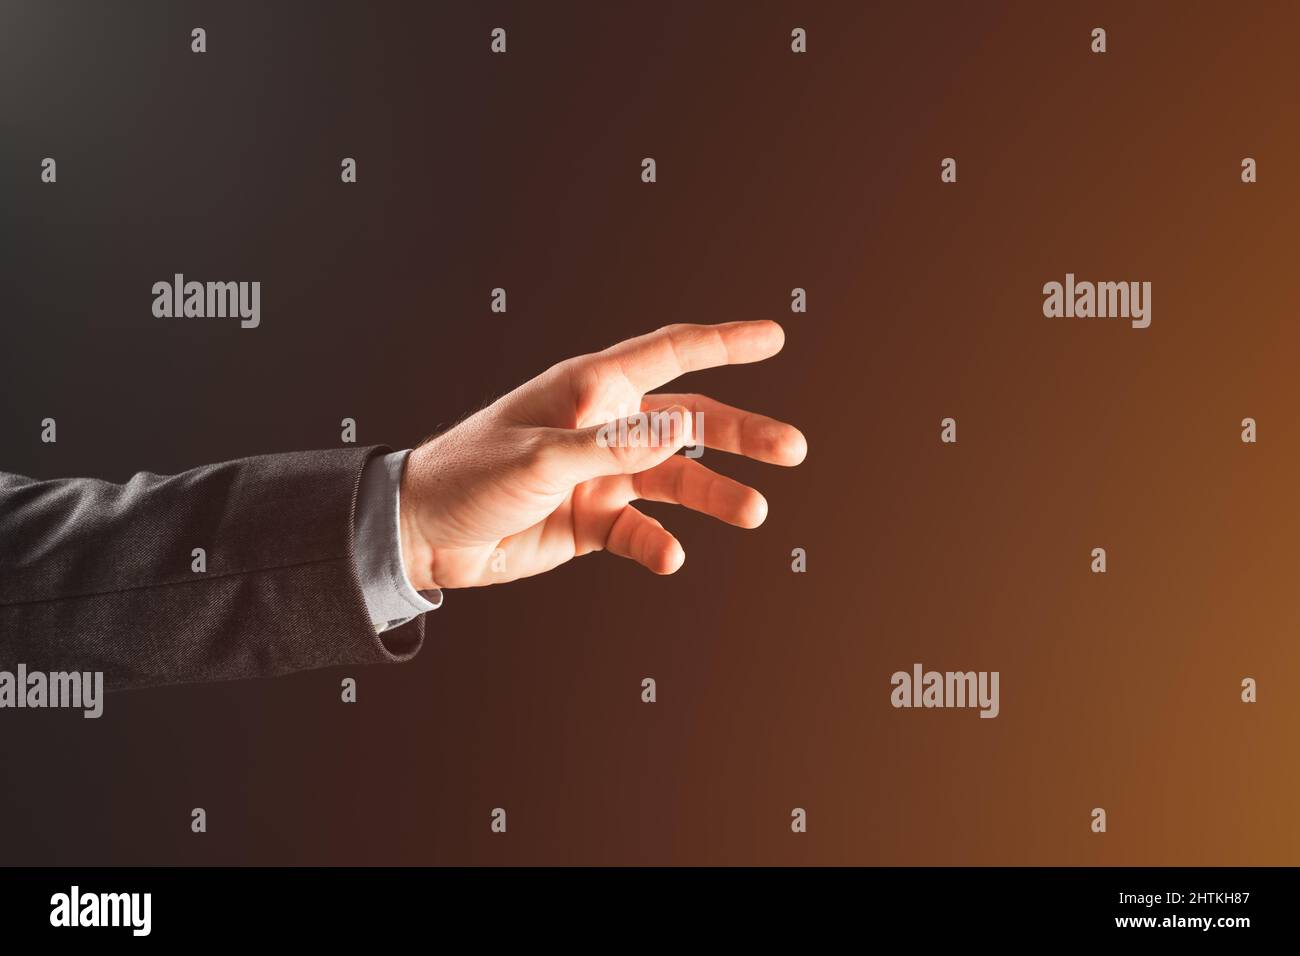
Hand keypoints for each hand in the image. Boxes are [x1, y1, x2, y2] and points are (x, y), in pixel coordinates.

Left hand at [398, 320, 806, 589]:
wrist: (423, 535)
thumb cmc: (468, 473)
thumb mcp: (540, 457)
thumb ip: (610, 446)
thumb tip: (681, 429)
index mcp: (589, 390)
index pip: (668, 355)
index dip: (723, 343)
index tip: (774, 336)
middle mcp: (604, 426)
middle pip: (690, 421)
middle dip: (743, 433)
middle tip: (792, 449)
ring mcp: (601, 474)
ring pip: (676, 479)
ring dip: (715, 494)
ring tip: (753, 512)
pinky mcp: (592, 520)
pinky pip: (640, 531)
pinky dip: (658, 544)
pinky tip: (669, 557)